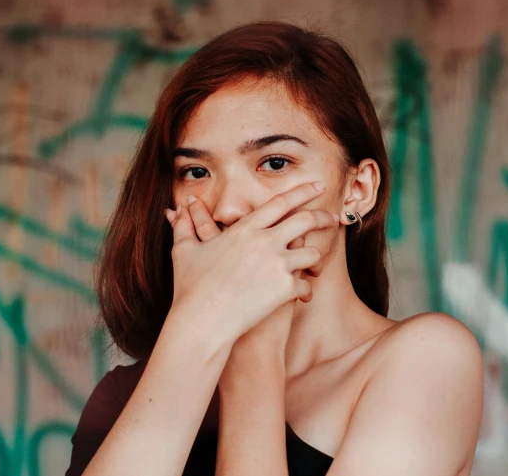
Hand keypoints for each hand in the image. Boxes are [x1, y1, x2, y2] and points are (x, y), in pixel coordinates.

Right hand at [164, 182, 338, 347]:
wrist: (202, 321)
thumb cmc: (190, 287)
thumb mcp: (184, 252)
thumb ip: (184, 228)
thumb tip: (175, 211)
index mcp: (245, 228)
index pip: (281, 202)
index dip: (302, 191)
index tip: (317, 186)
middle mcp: (265, 241)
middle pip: (305, 220)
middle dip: (323, 216)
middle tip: (332, 217)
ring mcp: (277, 265)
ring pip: (312, 253)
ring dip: (316, 257)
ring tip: (317, 262)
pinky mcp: (284, 289)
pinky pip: (306, 285)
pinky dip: (306, 290)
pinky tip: (303, 295)